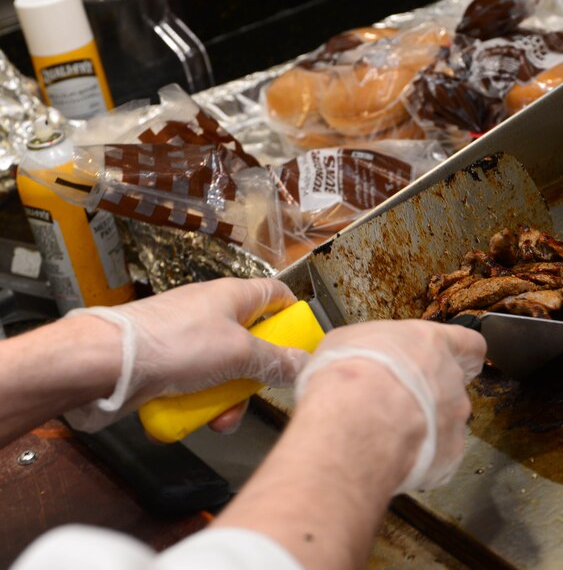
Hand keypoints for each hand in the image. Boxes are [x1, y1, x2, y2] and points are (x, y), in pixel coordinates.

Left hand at [64, 278, 308, 431]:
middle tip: (254, 393)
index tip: (301, 346)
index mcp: (234, 296)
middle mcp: (212, 314)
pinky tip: (191, 418)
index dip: (293, 318)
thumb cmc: (173, 344)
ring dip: (226, 400)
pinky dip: (198, 404)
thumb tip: (305, 363)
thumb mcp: (238, 353)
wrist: (106, 364)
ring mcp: (188, 340)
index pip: (277, 295)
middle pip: (252, 344)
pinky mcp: (168, 364)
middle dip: (255, 377)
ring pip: (225, 372)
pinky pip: (196, 386)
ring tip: (217, 418)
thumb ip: (276, 361)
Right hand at [294, 319, 485, 492]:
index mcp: (431, 344)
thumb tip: (354, 355)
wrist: (354, 421)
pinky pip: (438, 454)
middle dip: (430, 395)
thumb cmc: (350, 375)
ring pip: (445, 422)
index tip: (460, 360)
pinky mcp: (448, 454)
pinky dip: (420, 457)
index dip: (464, 354)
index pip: (468, 344)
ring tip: (388, 434)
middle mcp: (450, 380)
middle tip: (398, 403)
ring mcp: (453, 419)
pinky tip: (392, 456)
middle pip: (452, 386)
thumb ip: (366, 347)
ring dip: (424, 427)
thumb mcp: (346, 342)